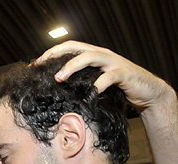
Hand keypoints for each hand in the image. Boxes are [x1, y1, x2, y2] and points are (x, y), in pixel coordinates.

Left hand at [36, 40, 173, 109]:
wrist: (147, 93)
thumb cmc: (117, 89)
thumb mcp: (95, 83)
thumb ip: (80, 81)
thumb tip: (55, 89)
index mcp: (94, 56)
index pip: (70, 48)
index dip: (52, 53)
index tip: (36, 64)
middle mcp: (103, 55)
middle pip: (77, 48)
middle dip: (57, 56)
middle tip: (42, 67)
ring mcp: (114, 63)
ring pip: (91, 57)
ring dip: (72, 66)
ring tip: (59, 78)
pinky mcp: (124, 74)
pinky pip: (109, 77)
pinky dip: (98, 85)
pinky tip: (89, 95)